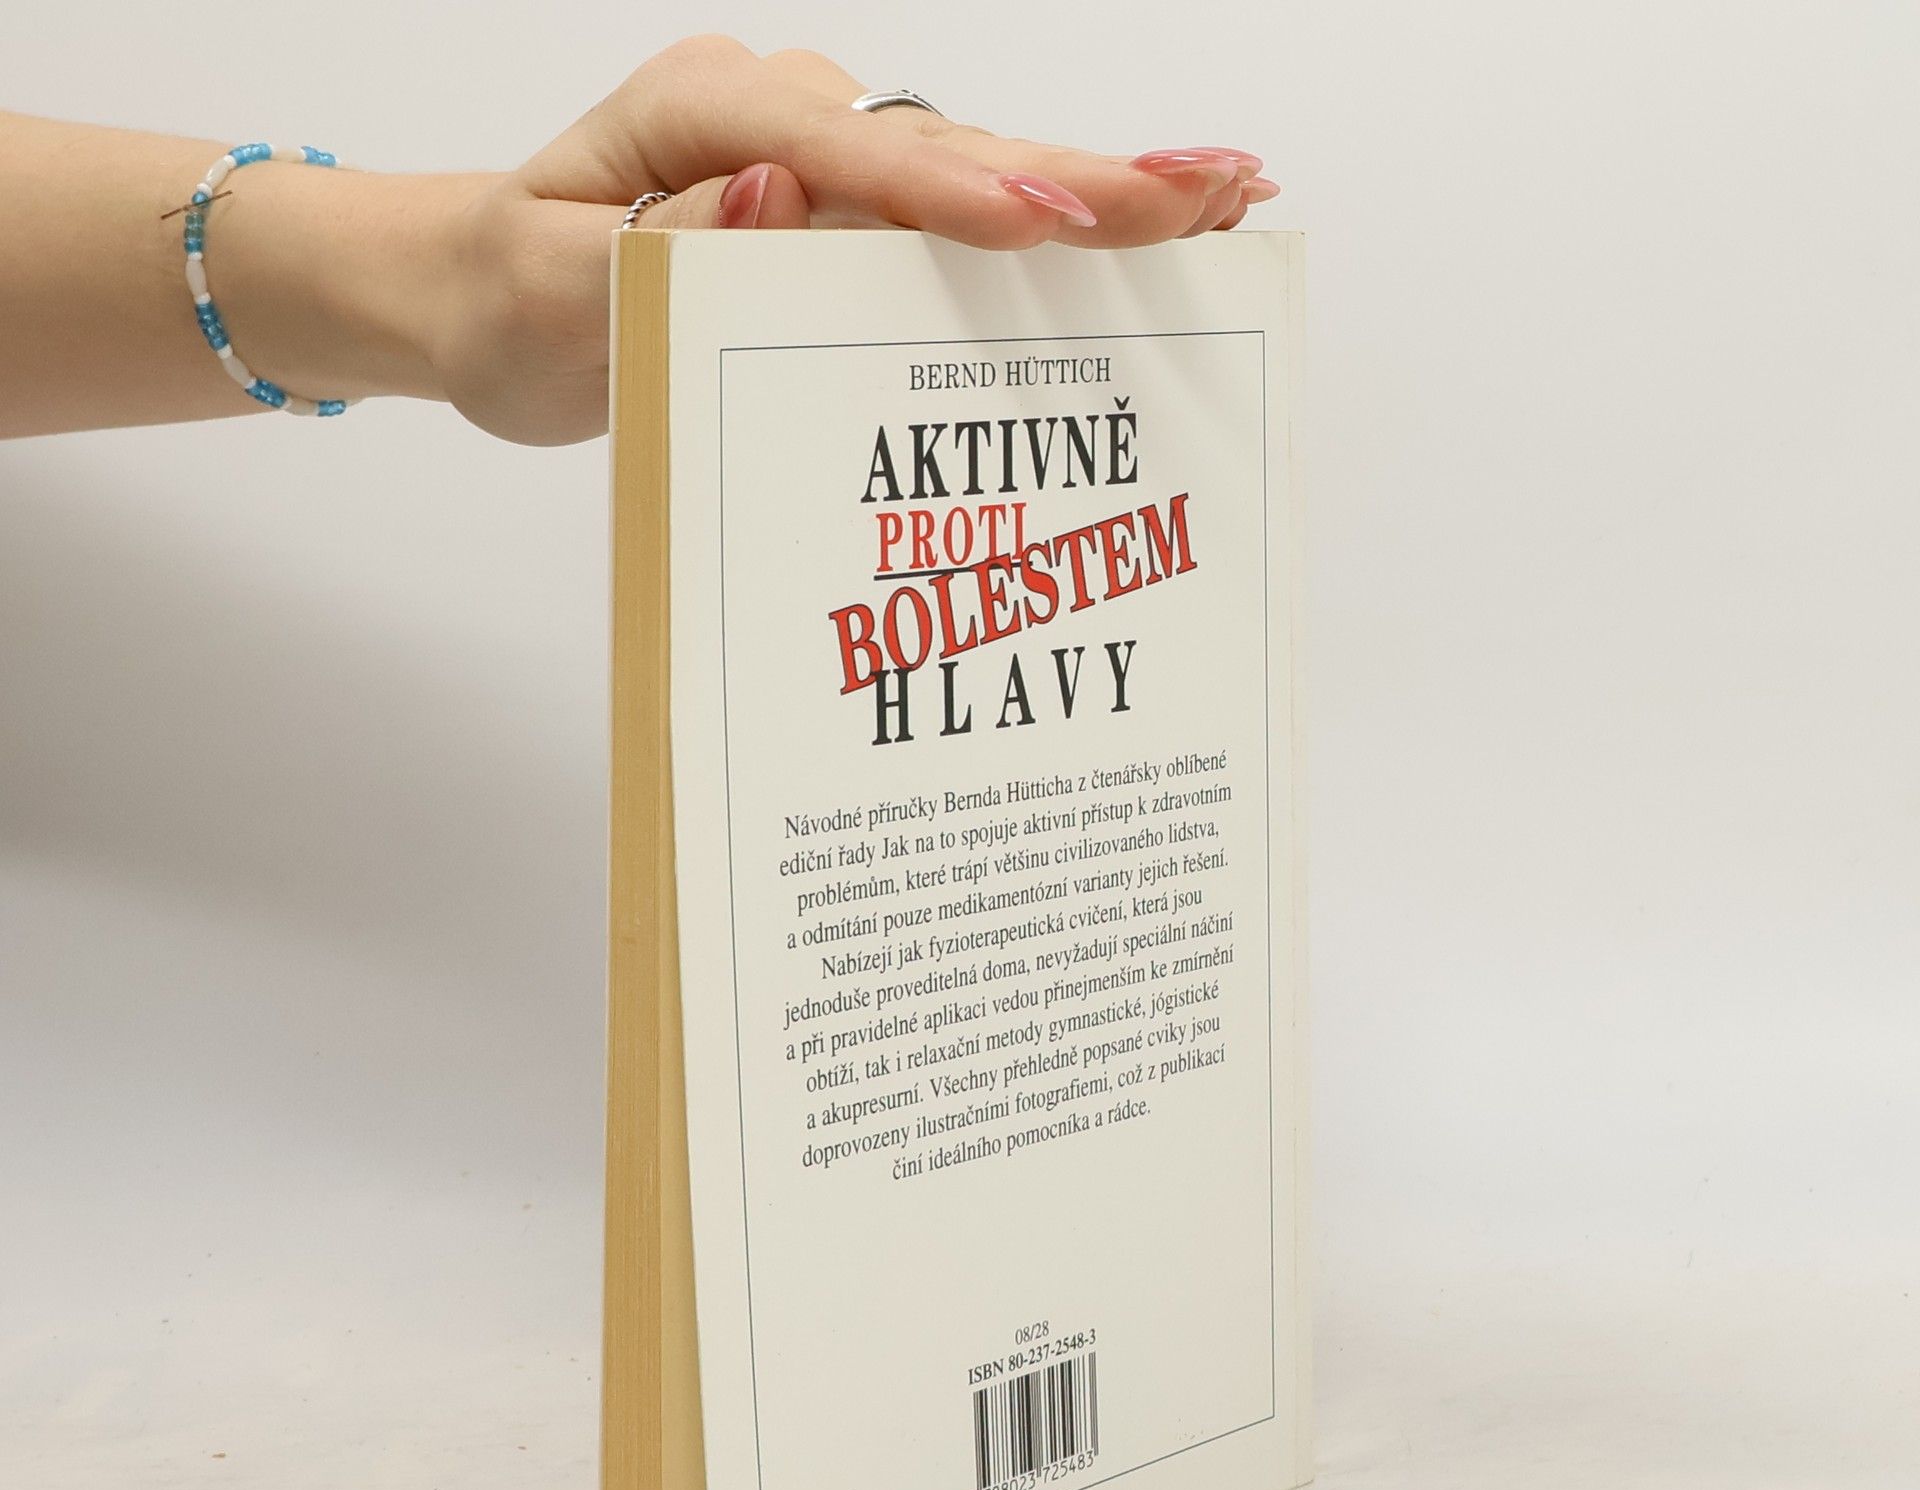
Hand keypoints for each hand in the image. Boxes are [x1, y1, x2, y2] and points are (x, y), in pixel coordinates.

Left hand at [433, 39, 1277, 444]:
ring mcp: (821, 155)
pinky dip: (1051, 226)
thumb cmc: (513, 304)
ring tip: (1222, 198)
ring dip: (1097, 191)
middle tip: (1208, 190)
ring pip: (972, 173)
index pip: (841, 152)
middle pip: (943, 146)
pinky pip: (955, 216)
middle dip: (1078, 174)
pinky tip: (1143, 224)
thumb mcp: (555, 293)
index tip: (1046, 217)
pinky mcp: (844, 208)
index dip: (949, 189)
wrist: (485, 299)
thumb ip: (660, 248)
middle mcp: (779, 116)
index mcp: (701, 115)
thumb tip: (777, 186)